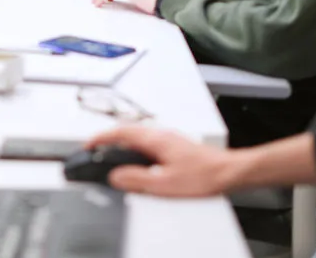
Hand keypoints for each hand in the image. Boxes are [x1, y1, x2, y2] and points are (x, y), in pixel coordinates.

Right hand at [85, 126, 234, 196]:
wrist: (227, 172)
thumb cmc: (203, 175)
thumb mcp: (164, 184)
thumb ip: (136, 179)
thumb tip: (116, 176)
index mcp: (155, 139)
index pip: (120, 132)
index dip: (101, 138)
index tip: (89, 144)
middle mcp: (161, 134)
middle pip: (127, 132)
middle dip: (109, 140)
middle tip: (96, 150)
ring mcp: (168, 138)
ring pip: (137, 137)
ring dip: (122, 144)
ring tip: (111, 156)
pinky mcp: (174, 145)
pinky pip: (147, 143)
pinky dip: (134, 149)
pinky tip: (137, 161)